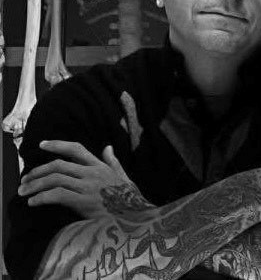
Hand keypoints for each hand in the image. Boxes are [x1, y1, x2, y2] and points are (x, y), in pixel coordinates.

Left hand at [18, 140, 148, 218]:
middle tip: (25, 179)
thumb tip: (108, 147)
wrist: (136, 217)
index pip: (76, 149)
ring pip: (55, 178)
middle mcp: (92, 173)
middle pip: (59, 165)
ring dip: (35, 184)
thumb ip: (113, 161)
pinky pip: (58, 195)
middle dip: (38, 171)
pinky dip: (42, 197)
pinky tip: (33, 202)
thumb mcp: (123, 175)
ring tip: (23, 191)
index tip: (42, 145)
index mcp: (100, 166)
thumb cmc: (130, 198)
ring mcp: (87, 187)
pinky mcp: (84, 202)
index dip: (57, 144)